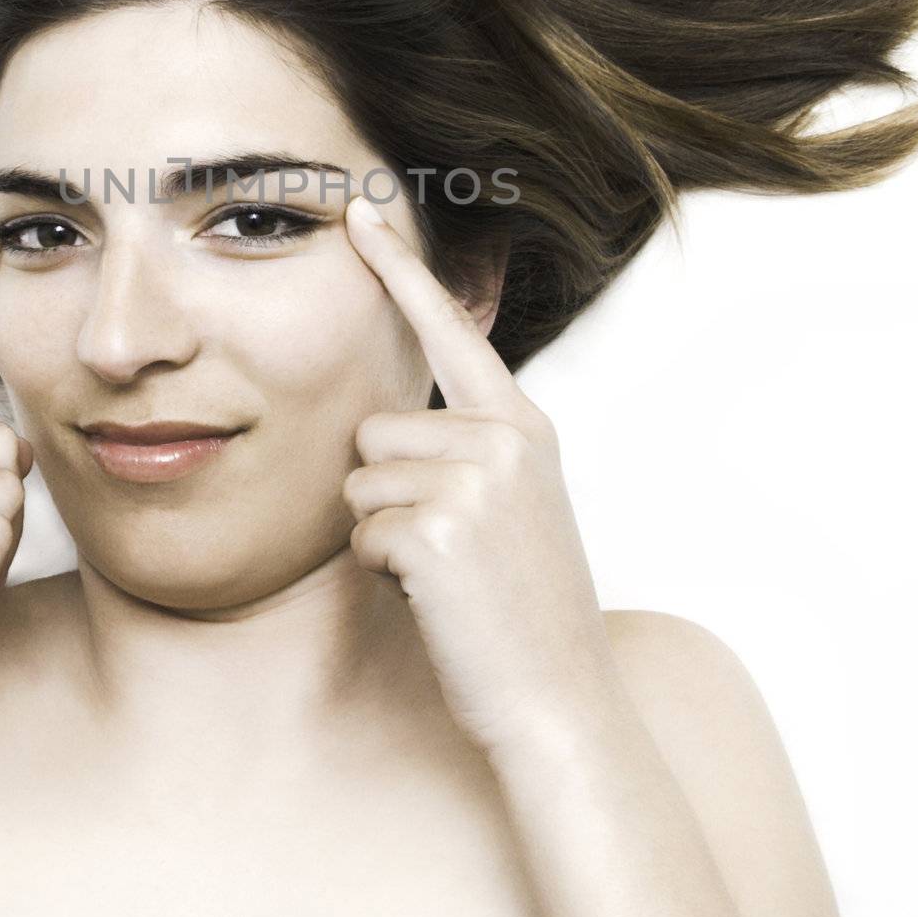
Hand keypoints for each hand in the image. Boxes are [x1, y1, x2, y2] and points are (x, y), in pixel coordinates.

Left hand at [340, 194, 621, 755]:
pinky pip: (360, 532)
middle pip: (372, 428)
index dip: (398, 270)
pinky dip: (380, 573)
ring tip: (443, 573)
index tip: (360, 214)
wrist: (559, 702)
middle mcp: (503, 439)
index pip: (449, 330)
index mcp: (522, 426)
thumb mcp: (517, 504)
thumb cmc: (522, 608)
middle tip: (444, 547)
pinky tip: (434, 599)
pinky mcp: (438, 530)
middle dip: (385, 491)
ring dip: (381, 534)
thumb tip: (391, 419)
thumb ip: (472, 447)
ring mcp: (474, 482)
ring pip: (358, 481)